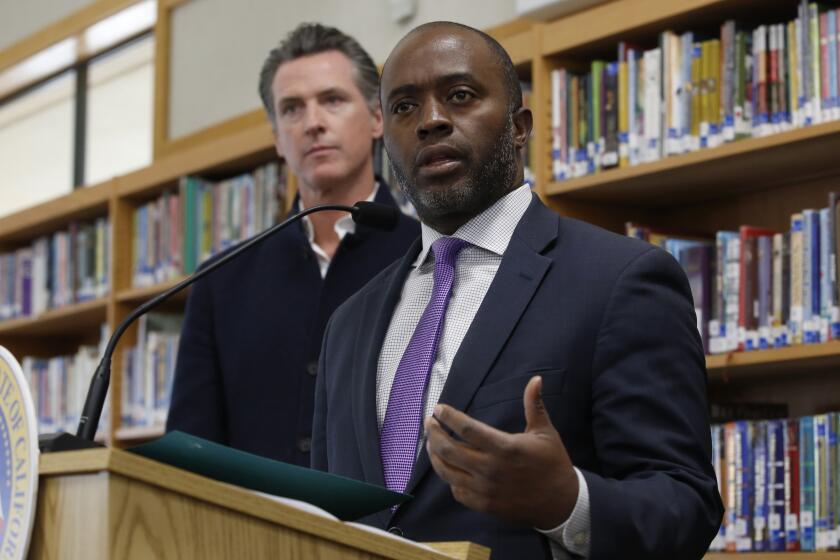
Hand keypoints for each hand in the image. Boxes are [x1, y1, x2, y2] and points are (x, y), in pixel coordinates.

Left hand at [424, 376, 578, 529]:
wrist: (561, 503)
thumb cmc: (552, 463)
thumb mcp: (545, 432)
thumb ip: (534, 405)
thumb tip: (536, 379)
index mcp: (505, 447)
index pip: (467, 429)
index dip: (448, 417)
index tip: (438, 408)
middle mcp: (491, 469)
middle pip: (449, 450)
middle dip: (433, 433)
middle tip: (429, 423)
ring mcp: (485, 490)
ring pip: (447, 472)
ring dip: (434, 455)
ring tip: (431, 443)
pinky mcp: (484, 505)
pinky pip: (457, 491)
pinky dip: (448, 477)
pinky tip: (448, 467)